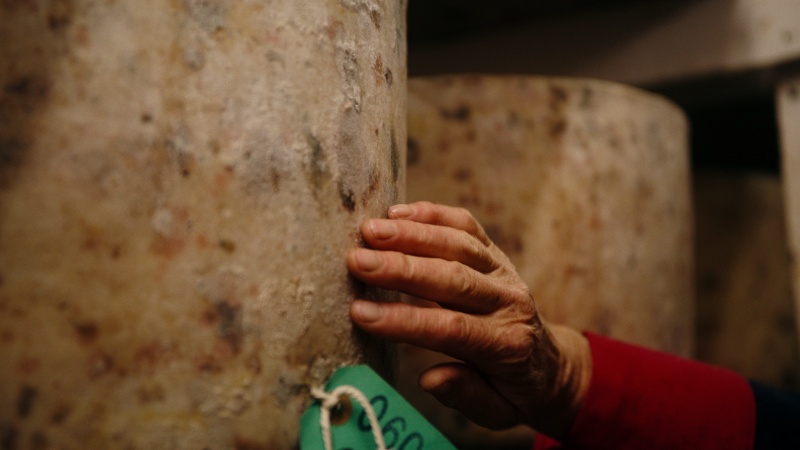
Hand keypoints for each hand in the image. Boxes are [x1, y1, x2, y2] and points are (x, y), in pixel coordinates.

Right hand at [346, 201, 591, 438]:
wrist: (550, 363)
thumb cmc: (513, 390)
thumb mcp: (497, 411)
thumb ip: (466, 395)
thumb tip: (430, 379)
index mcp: (506, 345)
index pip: (450, 329)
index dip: (403, 321)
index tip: (359, 313)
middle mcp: (508, 301)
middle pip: (452, 278)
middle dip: (401, 269)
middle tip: (356, 261)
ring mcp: (503, 271)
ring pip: (458, 244)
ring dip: (411, 234)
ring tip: (369, 230)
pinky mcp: (495, 253)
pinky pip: (466, 225)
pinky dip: (433, 214)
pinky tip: (398, 211)